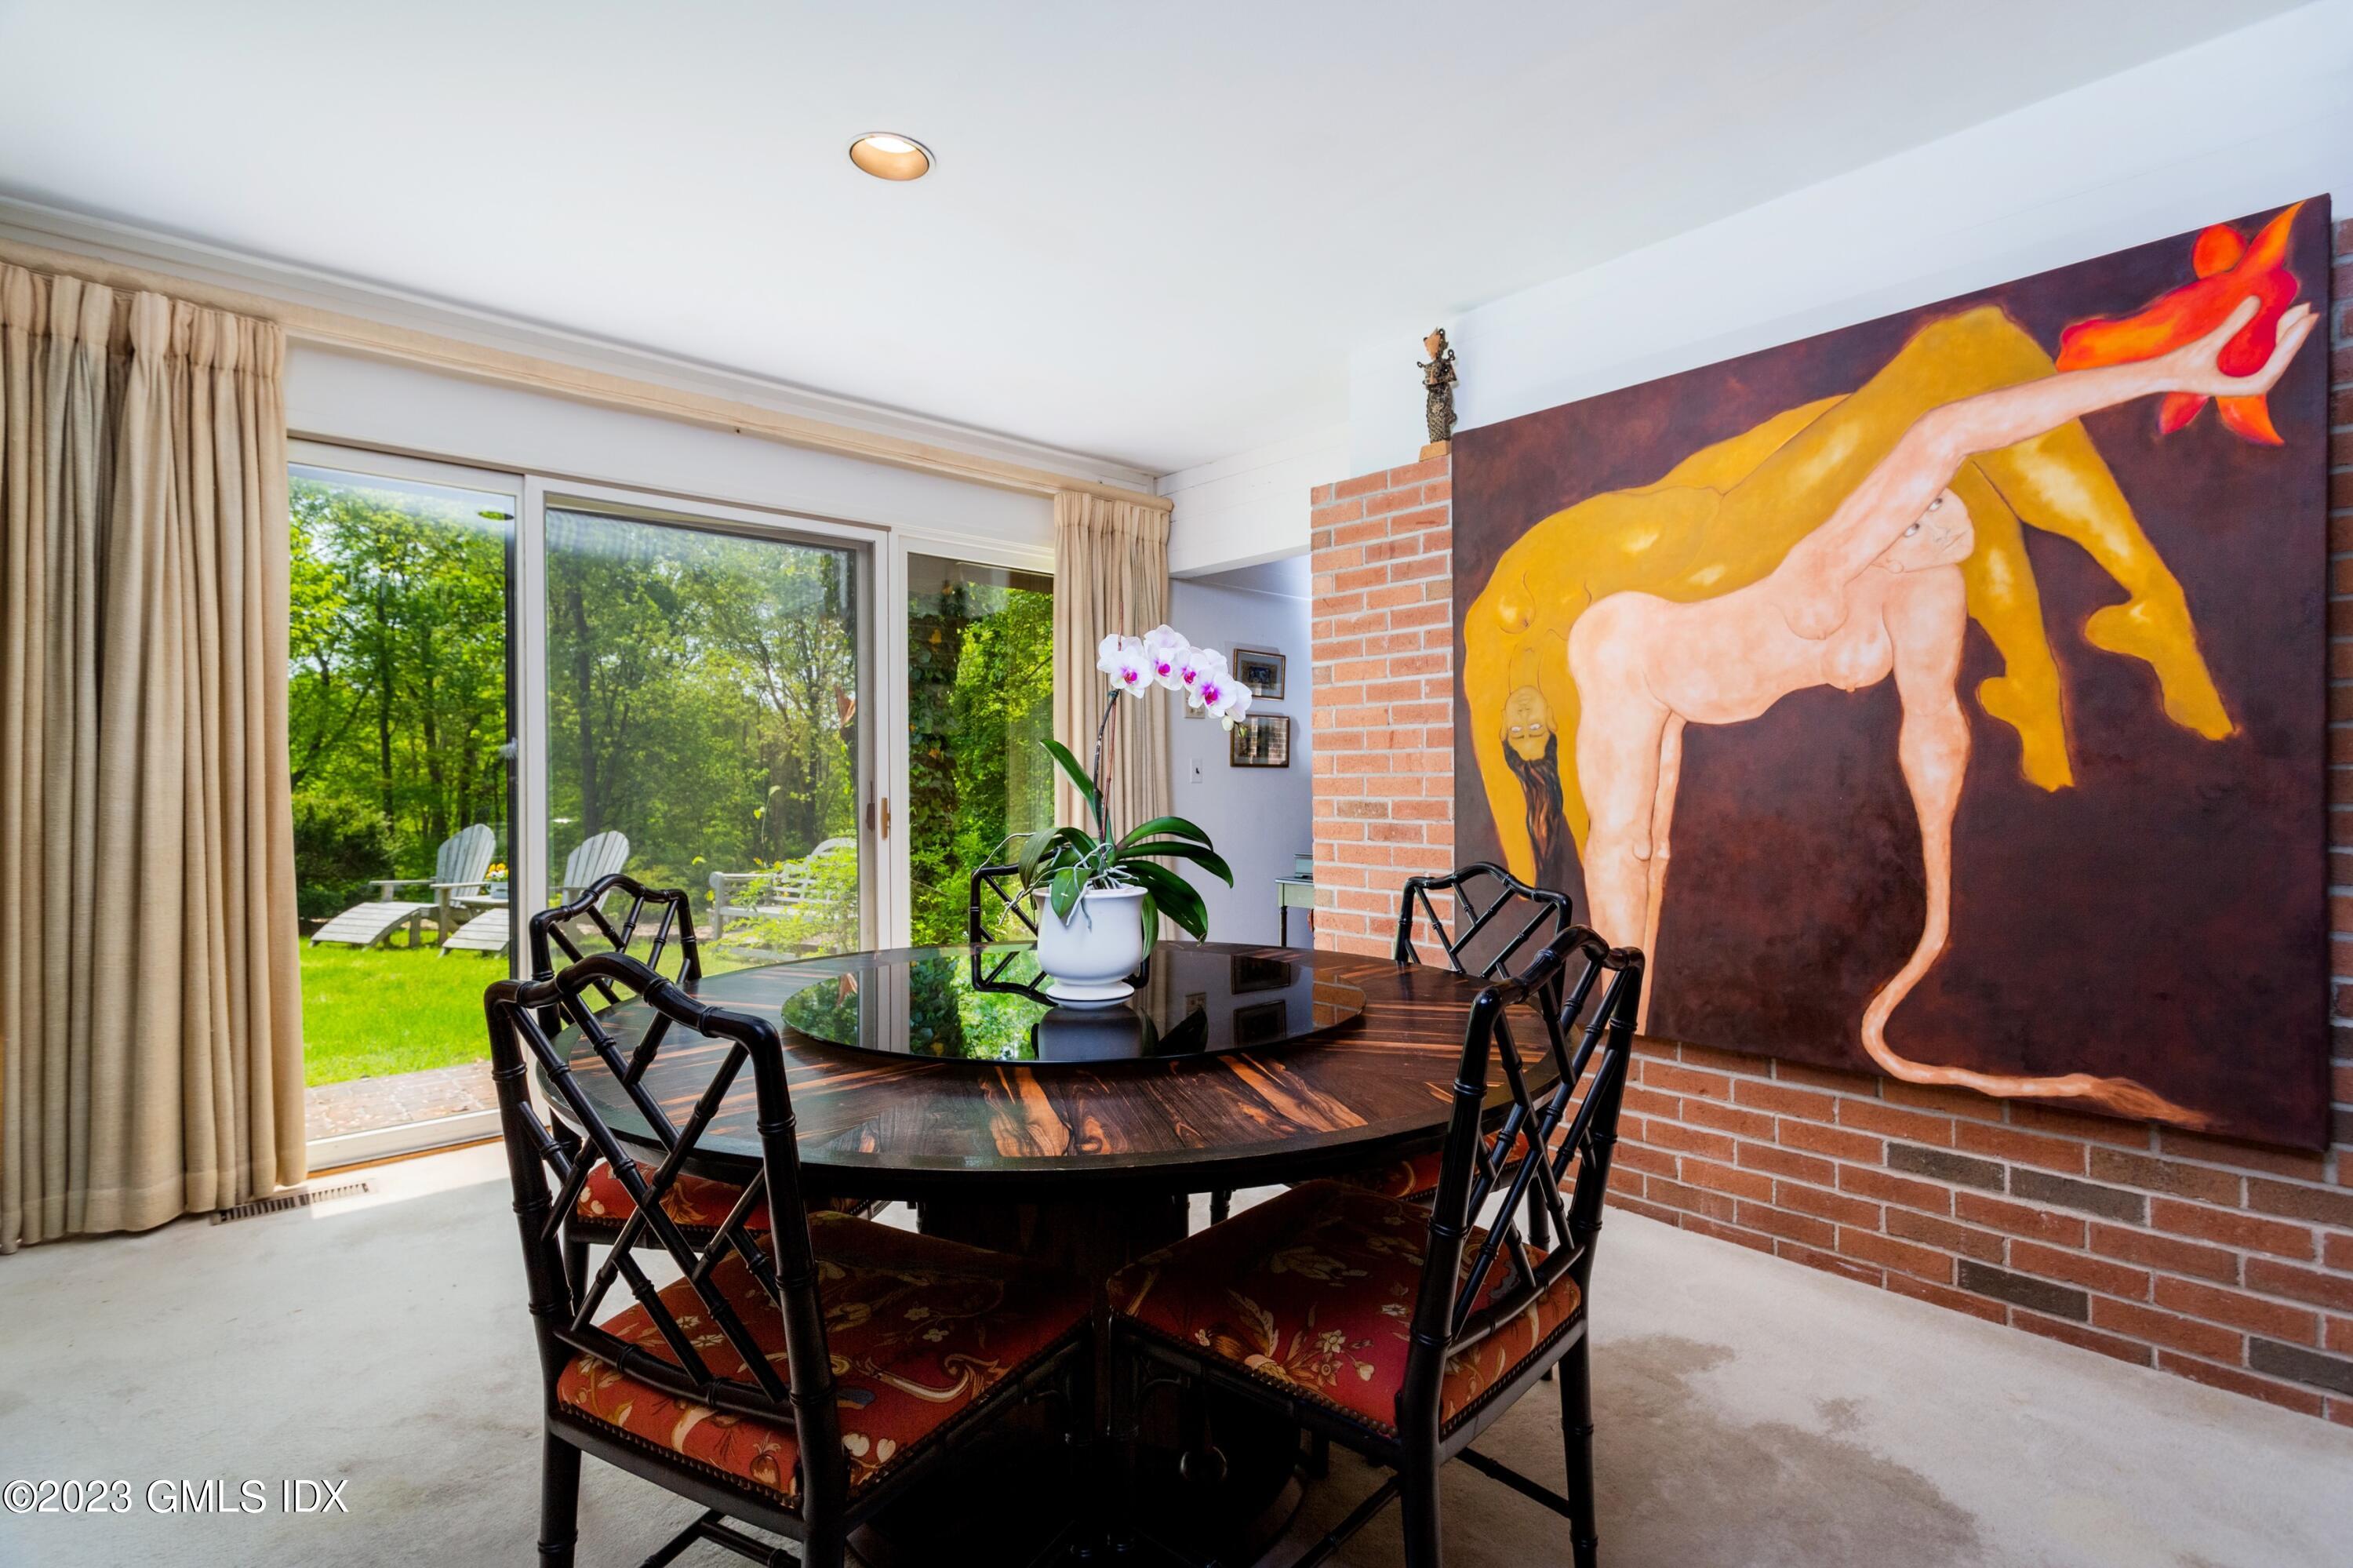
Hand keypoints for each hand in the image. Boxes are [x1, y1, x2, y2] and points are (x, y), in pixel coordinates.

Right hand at [2159, 296, 2316, 397]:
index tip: (2302, 321)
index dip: (2291, 343)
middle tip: (2306, 310)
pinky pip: (2267, 354)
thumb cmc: (2177, 366)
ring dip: (2287, 334)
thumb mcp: (2204, 345)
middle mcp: (2250, 386)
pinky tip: (2280, 322)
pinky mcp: (2241, 370)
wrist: (2159, 376)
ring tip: (2297, 312)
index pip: (2276, 366)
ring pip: (2276, 356)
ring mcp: (2247, 378)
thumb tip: (2255, 300)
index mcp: (2243, 389)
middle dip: (2294, 334)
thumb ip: (2231, 325)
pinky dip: (2276, 337)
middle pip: (2281, 360)